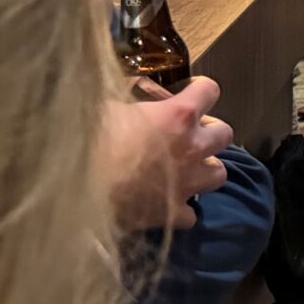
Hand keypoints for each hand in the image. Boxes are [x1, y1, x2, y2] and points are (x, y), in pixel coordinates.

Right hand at [98, 76, 233, 230]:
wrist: (78, 190)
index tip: (189, 93)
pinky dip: (180, 209)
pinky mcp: (175, 214)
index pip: (210, 90)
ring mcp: (188, 183)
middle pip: (224, 133)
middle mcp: (192, 147)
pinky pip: (190, 213)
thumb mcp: (106, 106)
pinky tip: (165, 204)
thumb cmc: (91, 140)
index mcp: (179, 115)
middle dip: (209, 132)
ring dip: (205, 169)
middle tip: (188, 135)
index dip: (200, 90)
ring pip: (219, 174)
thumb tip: (119, 90)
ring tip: (185, 169)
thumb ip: (125, 99)